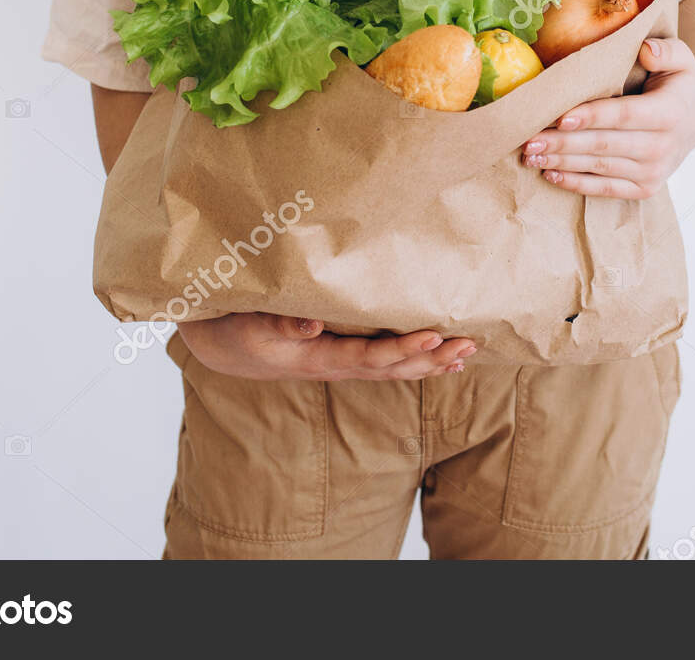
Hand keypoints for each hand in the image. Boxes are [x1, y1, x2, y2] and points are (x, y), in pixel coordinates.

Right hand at [178, 312, 475, 381]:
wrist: (225, 349)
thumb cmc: (239, 330)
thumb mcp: (253, 324)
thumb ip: (282, 323)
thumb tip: (312, 325)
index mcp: (319, 357)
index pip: (370, 356)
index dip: (403, 349)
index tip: (434, 336)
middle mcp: (336, 367)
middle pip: (392, 368)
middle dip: (432, 358)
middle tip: (469, 344)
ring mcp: (341, 367)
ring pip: (393, 371)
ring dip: (430, 363)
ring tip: (466, 354)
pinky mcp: (342, 361)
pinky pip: (385, 367)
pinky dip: (415, 364)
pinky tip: (440, 360)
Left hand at [522, 36, 694, 198]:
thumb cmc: (679, 82)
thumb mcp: (682, 57)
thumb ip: (667, 49)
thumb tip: (646, 50)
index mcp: (670, 112)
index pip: (624, 115)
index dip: (591, 117)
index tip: (559, 118)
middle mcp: (663, 147)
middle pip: (604, 145)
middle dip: (563, 143)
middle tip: (528, 139)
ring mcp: (654, 172)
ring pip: (600, 168)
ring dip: (562, 162)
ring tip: (529, 155)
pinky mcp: (645, 189)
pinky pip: (606, 189)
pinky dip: (577, 183)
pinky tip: (550, 173)